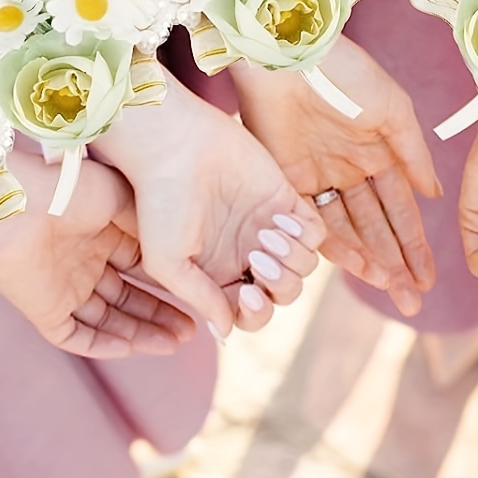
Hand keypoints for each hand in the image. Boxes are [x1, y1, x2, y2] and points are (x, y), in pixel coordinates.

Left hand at [0, 152, 193, 359]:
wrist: (17, 200)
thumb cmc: (70, 188)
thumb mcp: (123, 198)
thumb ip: (150, 227)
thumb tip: (178, 251)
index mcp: (103, 235)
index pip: (141, 269)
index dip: (169, 285)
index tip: (198, 296)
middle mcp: (85, 264)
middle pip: (129, 300)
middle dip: (160, 316)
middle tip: (192, 331)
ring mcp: (63, 288)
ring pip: (107, 321)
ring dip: (140, 335)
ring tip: (173, 344)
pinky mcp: (42, 309)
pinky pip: (75, 336)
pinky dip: (101, 345)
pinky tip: (131, 348)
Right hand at [97, 74, 324, 338]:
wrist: (175, 145)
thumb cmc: (161, 202)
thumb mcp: (168, 262)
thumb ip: (201, 299)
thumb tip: (228, 332)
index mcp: (218, 275)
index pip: (252, 313)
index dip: (255, 313)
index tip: (244, 294)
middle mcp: (245, 254)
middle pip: (283, 293)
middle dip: (278, 285)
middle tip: (258, 258)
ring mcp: (267, 226)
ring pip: (303, 266)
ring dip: (292, 260)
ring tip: (267, 235)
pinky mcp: (285, 199)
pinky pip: (315, 232)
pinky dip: (305, 234)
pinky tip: (278, 218)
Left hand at [233, 38, 437, 317]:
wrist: (291, 53)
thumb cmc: (346, 72)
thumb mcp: (393, 111)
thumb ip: (414, 156)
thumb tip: (436, 197)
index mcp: (378, 152)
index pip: (401, 210)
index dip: (415, 244)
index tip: (428, 277)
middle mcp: (349, 171)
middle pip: (376, 229)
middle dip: (396, 264)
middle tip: (412, 301)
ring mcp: (318, 177)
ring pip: (348, 231)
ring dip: (369, 261)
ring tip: (389, 289)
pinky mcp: (286, 179)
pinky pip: (313, 221)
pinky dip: (334, 246)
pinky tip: (356, 269)